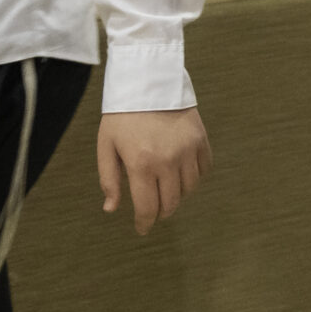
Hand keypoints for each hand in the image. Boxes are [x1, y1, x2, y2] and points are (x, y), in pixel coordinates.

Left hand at [96, 108, 211, 234]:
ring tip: (167, 192)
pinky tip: (182, 175)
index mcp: (141, 164)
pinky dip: (194, 178)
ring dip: (178, 196)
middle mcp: (168, 161)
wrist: (149, 82)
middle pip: (171, 202)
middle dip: (161, 212)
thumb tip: (111, 208)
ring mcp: (188, 150)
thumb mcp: (106, 146)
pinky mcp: (201, 140)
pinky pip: (203, 170)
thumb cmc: (122, 116)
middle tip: (154, 212)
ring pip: (189, 189)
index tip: (142, 229)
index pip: (148, 207)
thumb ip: (109, 179)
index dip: (145, 223)